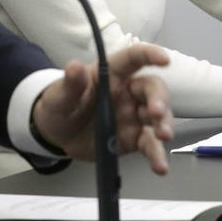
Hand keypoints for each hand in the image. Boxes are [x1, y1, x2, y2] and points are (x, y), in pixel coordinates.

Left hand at [31, 42, 173, 174]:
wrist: (56, 135)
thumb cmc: (61, 104)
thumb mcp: (59, 94)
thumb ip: (70, 83)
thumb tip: (74, 66)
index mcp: (111, 74)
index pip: (133, 58)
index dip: (150, 55)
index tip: (165, 59)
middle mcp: (128, 92)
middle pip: (152, 88)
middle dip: (159, 98)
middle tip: (156, 112)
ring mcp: (133, 116)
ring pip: (157, 116)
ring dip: (164, 124)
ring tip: (163, 135)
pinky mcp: (133, 139)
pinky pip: (149, 144)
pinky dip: (156, 154)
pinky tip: (160, 165)